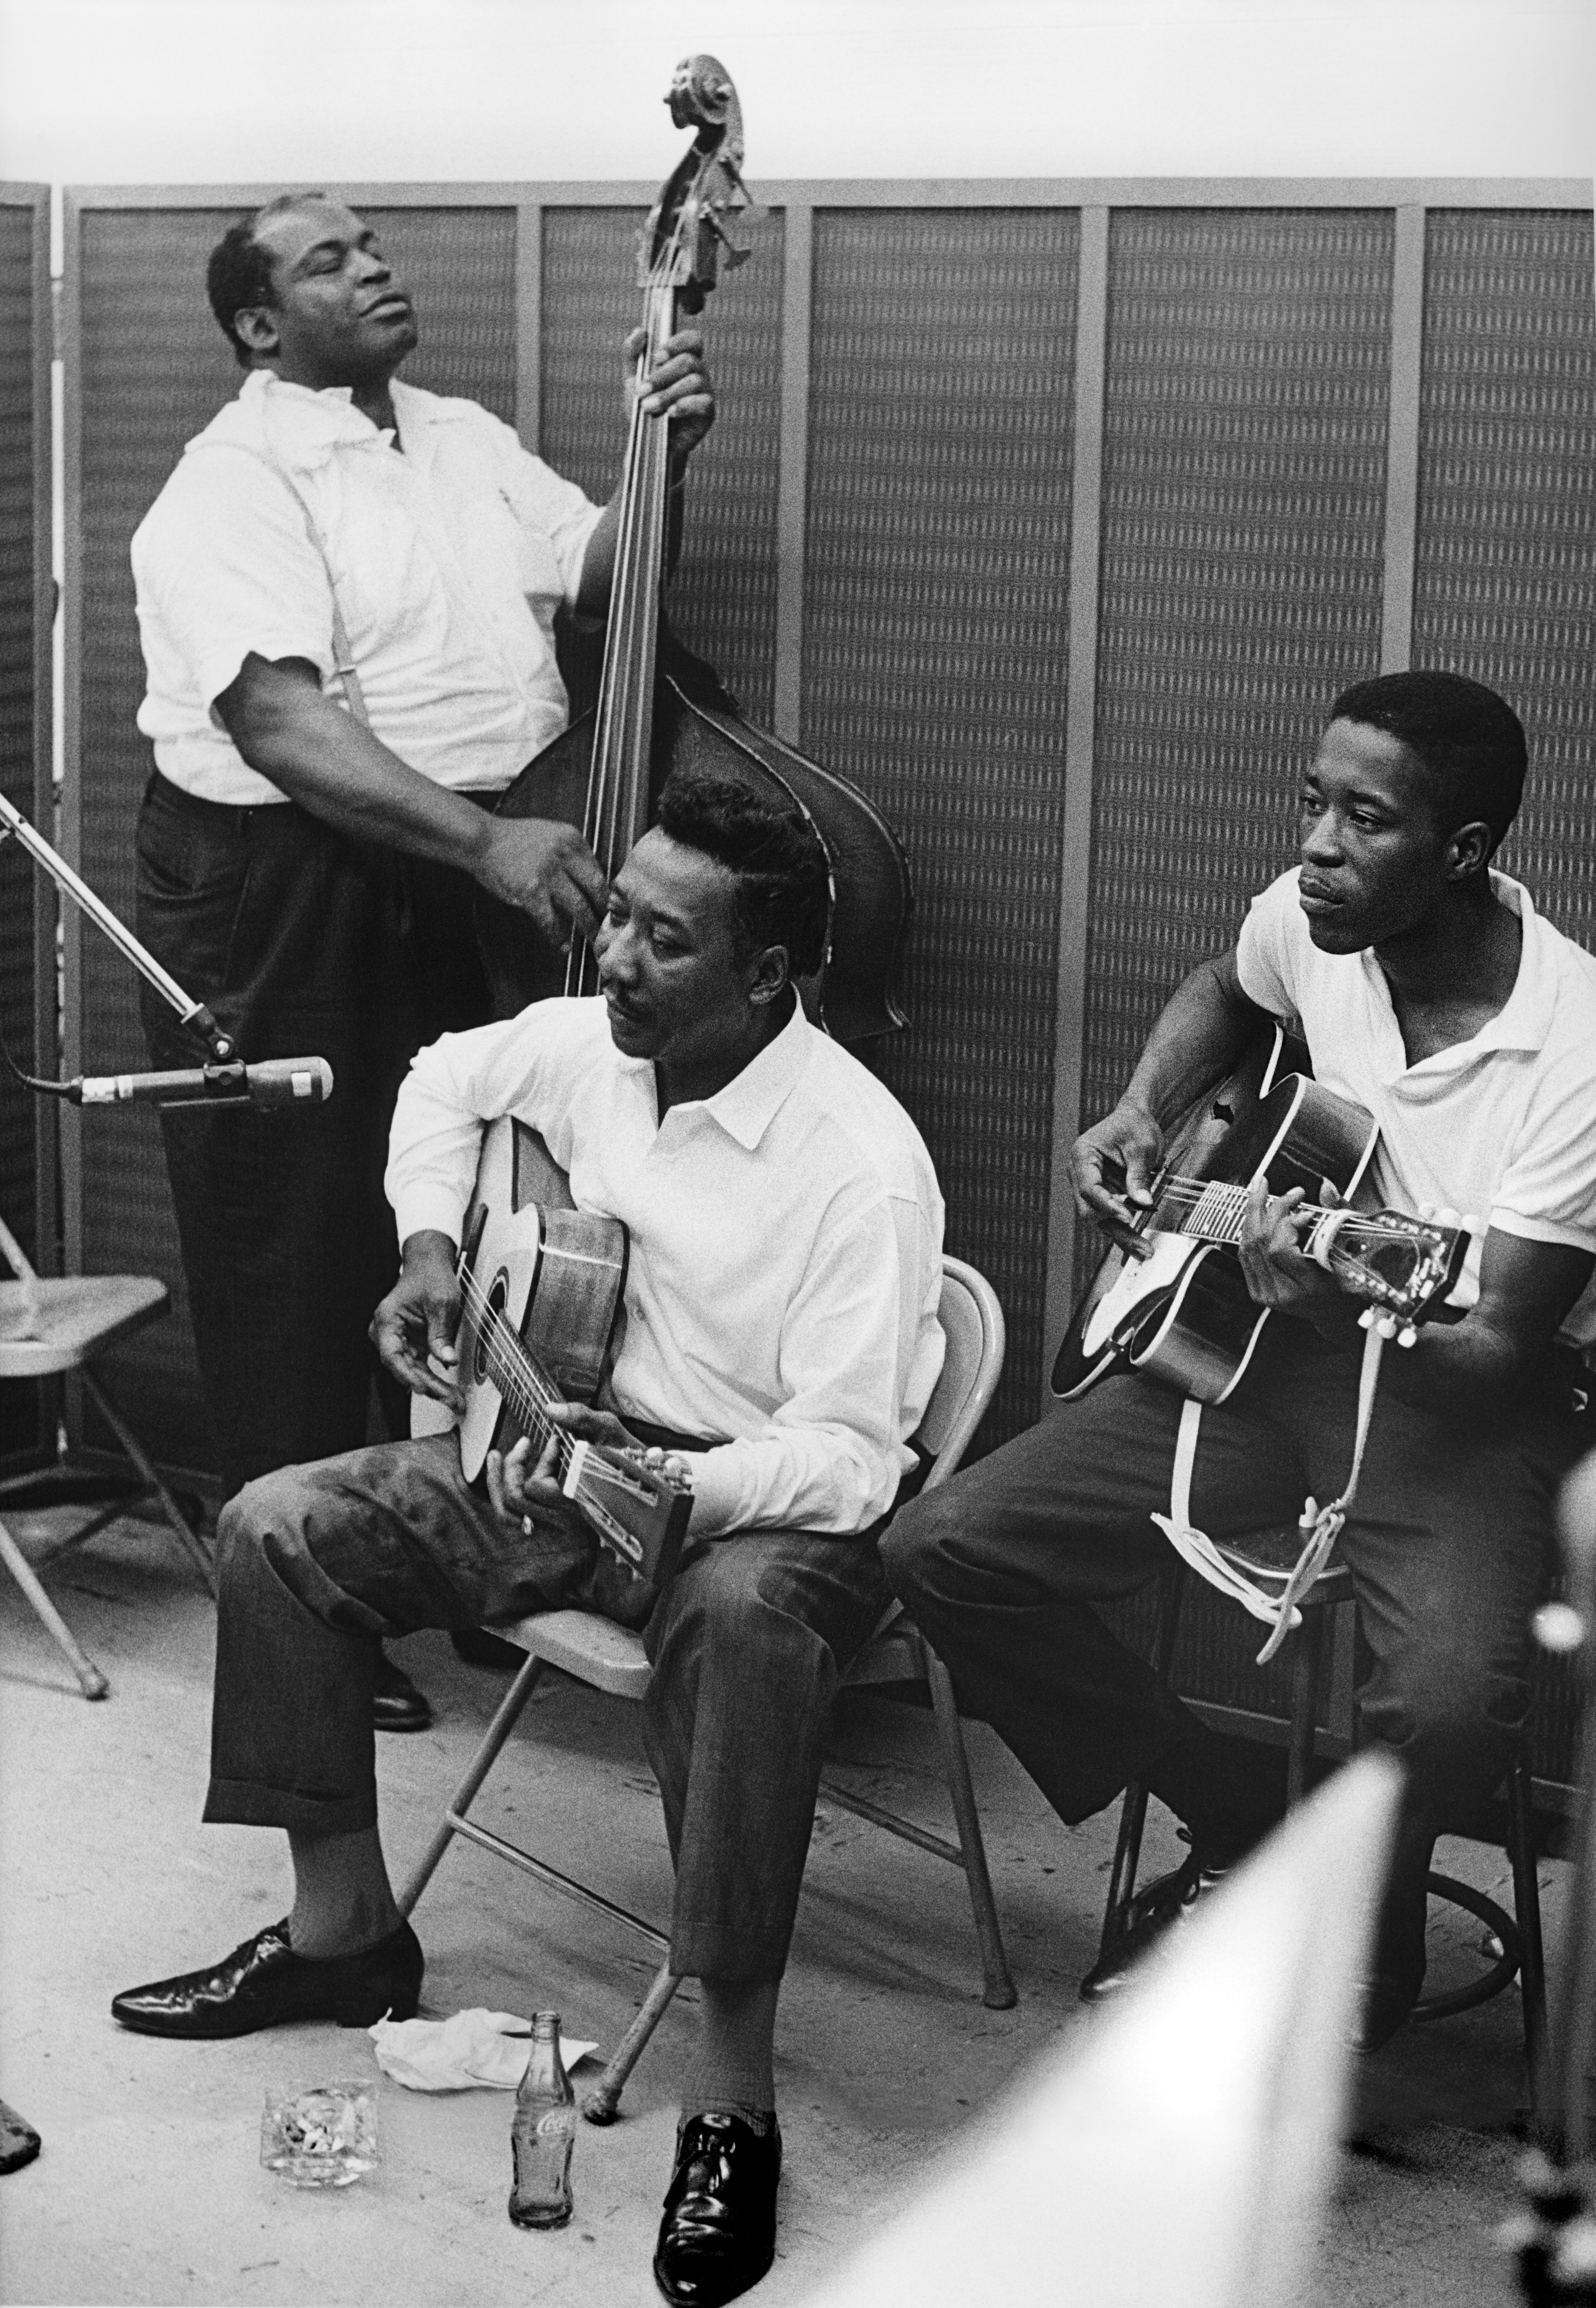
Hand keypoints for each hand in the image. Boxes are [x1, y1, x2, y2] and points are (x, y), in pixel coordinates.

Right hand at [369, 1231, 462, 1405]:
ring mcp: (399, 1340)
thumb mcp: (441, 1302)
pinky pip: (420, 1366)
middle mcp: (388, 1333)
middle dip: (428, 1386)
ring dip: (433, 1386)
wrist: (430, 1265)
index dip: (407, 1374)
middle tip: (450, 1399)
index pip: (392, 1354)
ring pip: (413, 1370)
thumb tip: (446, 1359)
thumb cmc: (430, 1277)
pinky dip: (434, 1378)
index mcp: (387, 1320)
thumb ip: (441, 1333)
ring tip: (453, 1400)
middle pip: (404, 1367)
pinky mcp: (411, 1345)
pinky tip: (448, 1390)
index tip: (423, 1387)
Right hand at [475, 815, 607, 951]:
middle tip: (608, 928)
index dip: (605, 894)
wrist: (481, 839)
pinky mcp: (531, 890)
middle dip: (604, 912)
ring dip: (588, 927)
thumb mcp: (550, 838)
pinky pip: (551, 920)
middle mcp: (564, 853)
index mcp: (572, 839)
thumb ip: (570, 858)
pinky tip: (563, 946)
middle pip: (597, 888)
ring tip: (592, 940)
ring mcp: (548, 872)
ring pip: (579, 906)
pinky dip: (558, 936)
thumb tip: (588, 887)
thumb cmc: (512, 842)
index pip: (599, 870)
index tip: (608, 908)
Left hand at [485, 1403, 691, 1541]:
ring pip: (515, 1513)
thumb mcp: (610, 1429)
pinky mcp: (560, 1521)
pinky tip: (512, 1476)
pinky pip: (523, 1518)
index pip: (537, 1487)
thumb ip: (580, 1417)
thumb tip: (548, 1409)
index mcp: (577, 1495)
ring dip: (502, 1483)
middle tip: (523, 1447)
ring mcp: (561, 1521)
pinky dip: (511, 1496)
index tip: (554, 1441)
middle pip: (517, 1501)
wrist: (651, 1486)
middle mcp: (564, 1514)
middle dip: (512, 1470)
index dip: (540, 1461)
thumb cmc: (630, 1456)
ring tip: (503, 1457)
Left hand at [625, 326, 714, 470]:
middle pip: (688, 361)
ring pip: (694, 381)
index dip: (678, 343)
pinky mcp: (708, 412)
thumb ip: (632, 354)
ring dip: (668, 393)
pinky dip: (684, 405)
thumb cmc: (644, 407)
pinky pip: (702, 402)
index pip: (692, 340)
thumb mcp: (632, 379)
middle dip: (662, 375)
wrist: (649, 443)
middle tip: (642, 391)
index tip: (657, 356)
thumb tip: (640, 332)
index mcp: (683, 359)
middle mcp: (698, 372)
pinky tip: (670, 413)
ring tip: (648, 407)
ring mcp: (705, 391)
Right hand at [1069, 1101, 1163, 1261]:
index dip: (1107, 1205)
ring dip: (1121, 1235)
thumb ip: (1139, 1176)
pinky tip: (1138, 1244)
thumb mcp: (1142, 1148)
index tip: (1129, 1216)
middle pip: (1090, 1210)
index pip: (1089, 1188)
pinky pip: (1109, 1216)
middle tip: (1140, 1246)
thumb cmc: (1135, 1125)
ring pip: (1099, 1219)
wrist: (1136, 1118)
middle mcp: (1080, 1174)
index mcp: (1083, 1156)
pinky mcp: (1102, 1195)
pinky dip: (1124, 1229)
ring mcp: (1090, 1186)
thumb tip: (1143, 1203)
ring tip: (1144, 1251)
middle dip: (1115, 1228)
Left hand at [1236, 1176, 1341, 1317]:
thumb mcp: (1349, 1248)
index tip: (1302, 1210)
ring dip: (1251, 1216)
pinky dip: (1248, 1232)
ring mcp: (1267, 1294)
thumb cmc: (1346, 1282)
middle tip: (1268, 1186)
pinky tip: (1255, 1217)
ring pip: (1247, 1247)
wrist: (1334, 1313)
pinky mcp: (1257, 1292)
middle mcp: (1283, 1293)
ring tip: (1260, 1194)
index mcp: (1308, 1286)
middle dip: (1262, 1208)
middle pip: (1259, 1243)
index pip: (1280, 1249)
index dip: (1286, 1222)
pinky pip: (1245, 1256)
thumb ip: (1336, 1214)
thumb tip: (1326, 1186)